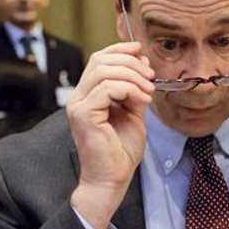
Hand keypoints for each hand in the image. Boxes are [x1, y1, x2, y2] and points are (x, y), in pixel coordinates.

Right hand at [66, 42, 154, 228]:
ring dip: (132, 76)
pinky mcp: (84, 114)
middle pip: (100, 61)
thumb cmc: (121, 150)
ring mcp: (78, 105)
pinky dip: (129, 89)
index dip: (119, 50)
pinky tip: (143, 100)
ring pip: (104, 71)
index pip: (98, 59)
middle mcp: (78, 97)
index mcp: (88, 94)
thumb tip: (142, 64)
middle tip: (151, 76)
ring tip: (149, 90)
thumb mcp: (133, 112)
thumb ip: (134, 89)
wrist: (113, 177)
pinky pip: (107, 88)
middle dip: (130, 62)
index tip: (141, 51)